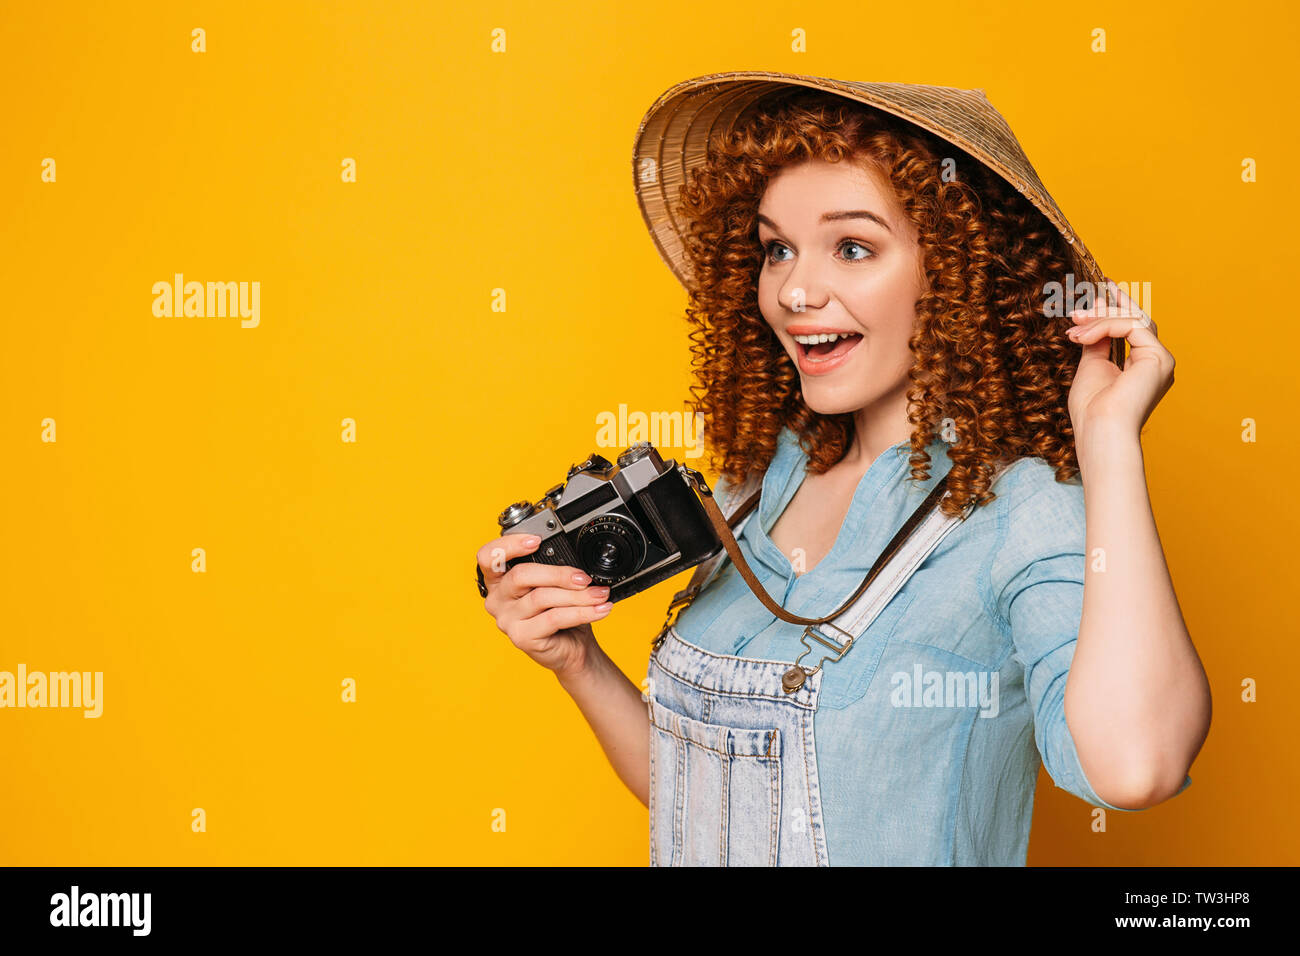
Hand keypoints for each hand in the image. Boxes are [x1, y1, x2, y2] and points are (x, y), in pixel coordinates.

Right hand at [477, 533, 613, 677]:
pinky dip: (582, 612)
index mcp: (499, 580)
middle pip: (521, 575)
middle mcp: (497, 599)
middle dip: (558, 573)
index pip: (489, 556)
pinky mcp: (521, 637)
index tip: (536, 540)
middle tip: (584, 578)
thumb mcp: (554, 585)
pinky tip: (599, 609)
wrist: (572, 648)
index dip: (509, 544)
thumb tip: (576, 561)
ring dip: (577, 595)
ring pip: (541, 597)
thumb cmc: (561, 612)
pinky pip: (554, 618)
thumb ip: (553, 569)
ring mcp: (506, 620)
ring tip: (599, 594)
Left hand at [1066, 278, 1174, 444]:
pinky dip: (1104, 326)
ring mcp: (1160, 359)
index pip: (1132, 328)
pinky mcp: (1159, 357)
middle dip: (1109, 305)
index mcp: (1142, 366)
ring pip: (1132, 320)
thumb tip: (1094, 322)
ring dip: (1099, 317)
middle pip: (1137, 320)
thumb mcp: (1092, 367)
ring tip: (1074, 322)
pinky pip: (1131, 326)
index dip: (1117, 306)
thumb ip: (1098, 344)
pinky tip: (1082, 336)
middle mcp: (1156, 361)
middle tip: (1085, 298)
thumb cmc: (1092, 410)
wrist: (1100, 430)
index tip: (1100, 289)